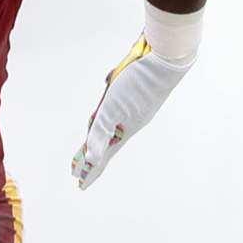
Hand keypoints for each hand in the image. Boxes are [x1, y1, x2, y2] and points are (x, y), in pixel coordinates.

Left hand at [71, 34, 192, 189]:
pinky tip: (105, 109)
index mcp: (124, 128)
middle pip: (103, 140)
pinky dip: (105, 113)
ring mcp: (130, 107)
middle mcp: (127, 120)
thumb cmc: (139, 83)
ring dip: (96, 134)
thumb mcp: (113, 109)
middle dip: (90, 155)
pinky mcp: (131, 92)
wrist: (165, 57)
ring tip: (87, 145)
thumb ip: (100, 133)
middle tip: (76, 169)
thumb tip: (91, 158)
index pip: (102, 154)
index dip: (90, 169)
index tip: (80, 185)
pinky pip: (114, 107)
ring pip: (108, 123)